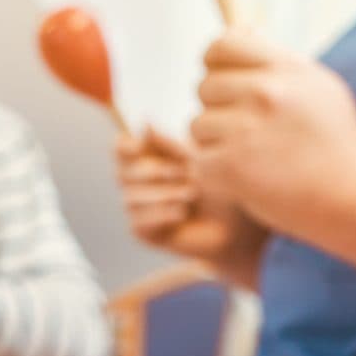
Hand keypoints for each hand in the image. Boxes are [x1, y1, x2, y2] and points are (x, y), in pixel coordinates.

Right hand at [117, 125, 265, 265]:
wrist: (235, 223)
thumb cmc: (218, 186)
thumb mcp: (196, 160)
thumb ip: (169, 144)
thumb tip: (144, 123)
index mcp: (145, 159)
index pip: (120, 149)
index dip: (125, 147)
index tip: (141, 146)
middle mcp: (136, 183)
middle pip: (122, 173)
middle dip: (154, 171)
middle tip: (186, 172)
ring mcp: (137, 208)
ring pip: (130, 198)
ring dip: (163, 194)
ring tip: (192, 194)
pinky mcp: (143, 232)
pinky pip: (139, 222)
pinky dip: (161, 215)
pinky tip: (182, 212)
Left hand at [191, 30, 355, 234]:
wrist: (355, 198)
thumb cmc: (335, 143)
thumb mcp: (318, 87)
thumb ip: (276, 59)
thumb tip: (239, 29)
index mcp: (286, 68)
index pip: (221, 46)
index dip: (215, 66)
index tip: (227, 87)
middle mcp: (266, 92)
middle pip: (204, 88)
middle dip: (219, 110)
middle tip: (249, 133)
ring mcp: (247, 129)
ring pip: (197, 126)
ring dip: (215, 145)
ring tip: (251, 157)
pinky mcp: (232, 166)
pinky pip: (198, 162)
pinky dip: (215, 175)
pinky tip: (245, 179)